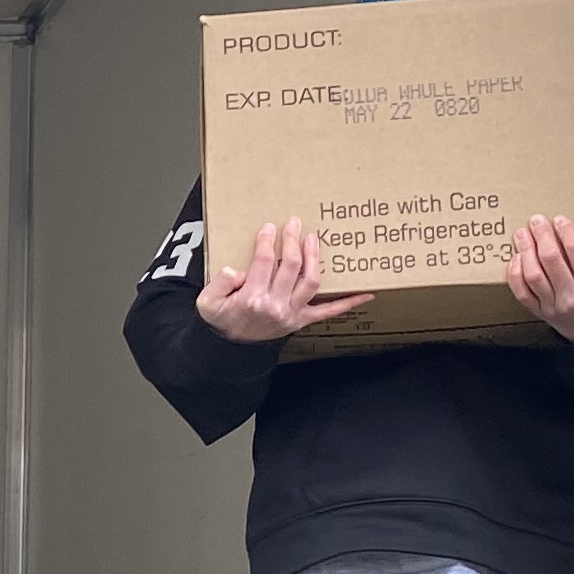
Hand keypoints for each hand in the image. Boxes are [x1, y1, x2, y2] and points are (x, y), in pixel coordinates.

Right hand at [197, 221, 375, 345]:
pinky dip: (348, 303)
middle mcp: (275, 305)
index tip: (269, 228)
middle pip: (291, 266)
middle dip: (293, 241)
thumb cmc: (221, 320)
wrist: (232, 349)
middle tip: (294, 223)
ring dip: (315, 258)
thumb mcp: (207, 303)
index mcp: (252, 298)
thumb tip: (235, 270)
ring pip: (311, 281)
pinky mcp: (302, 320)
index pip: (264, 262)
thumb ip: (219, 284)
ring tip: (314, 239)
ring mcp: (291, 313)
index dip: (267, 242)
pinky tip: (366, 293)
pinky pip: (328, 312)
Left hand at [507, 215, 573, 344]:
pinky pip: (522, 293)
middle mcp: (572, 296)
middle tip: (536, 220)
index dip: (566, 232)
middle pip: (551, 260)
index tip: (559, 219)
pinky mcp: (540, 312)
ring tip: (522, 234)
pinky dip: (515, 275)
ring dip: (525, 251)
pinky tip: (516, 258)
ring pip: (533, 275)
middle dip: (542, 236)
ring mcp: (553, 306)